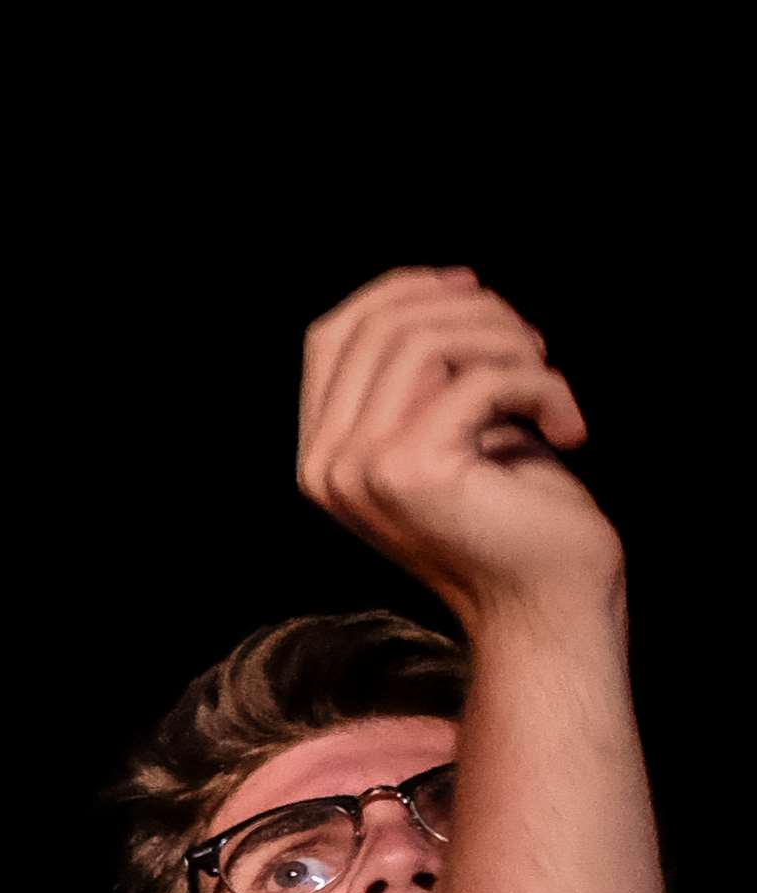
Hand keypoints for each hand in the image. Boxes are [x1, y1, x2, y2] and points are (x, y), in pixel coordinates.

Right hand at [299, 266, 618, 620]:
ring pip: (429, 339)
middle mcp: (324, 463)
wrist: (545, 606)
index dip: (399, 291)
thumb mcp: (456, 431)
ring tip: (551, 387)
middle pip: (383, 325)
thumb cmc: (515, 515)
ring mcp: (360, 469)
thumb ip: (422, 377)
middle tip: (535, 349)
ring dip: (511, 344)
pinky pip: (484, 378)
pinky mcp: (413, 471)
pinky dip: (544, 387)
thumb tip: (444, 285)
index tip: (471, 287)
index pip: (331, 335)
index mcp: (322, 455)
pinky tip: (569, 428)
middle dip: (474, 313)